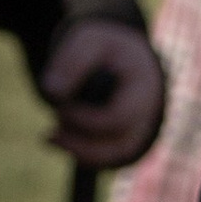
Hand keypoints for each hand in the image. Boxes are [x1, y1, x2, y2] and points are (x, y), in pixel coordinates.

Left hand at [39, 19, 165, 169]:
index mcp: (144, 87)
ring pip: (114, 156)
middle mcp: (148, 113)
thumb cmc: (104, 46)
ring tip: (52, 135)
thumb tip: (52, 91)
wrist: (118, 53)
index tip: (60, 105)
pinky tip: (60, 142)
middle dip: (79, 138)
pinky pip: (110, 159)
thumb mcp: (88, 42)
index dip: (84, 119)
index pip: (119, 118)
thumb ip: (71, 62)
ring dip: (79, 150)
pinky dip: (83, 156)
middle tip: (55, 120)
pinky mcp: (125, 138)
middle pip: (118, 144)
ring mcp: (139, 128)